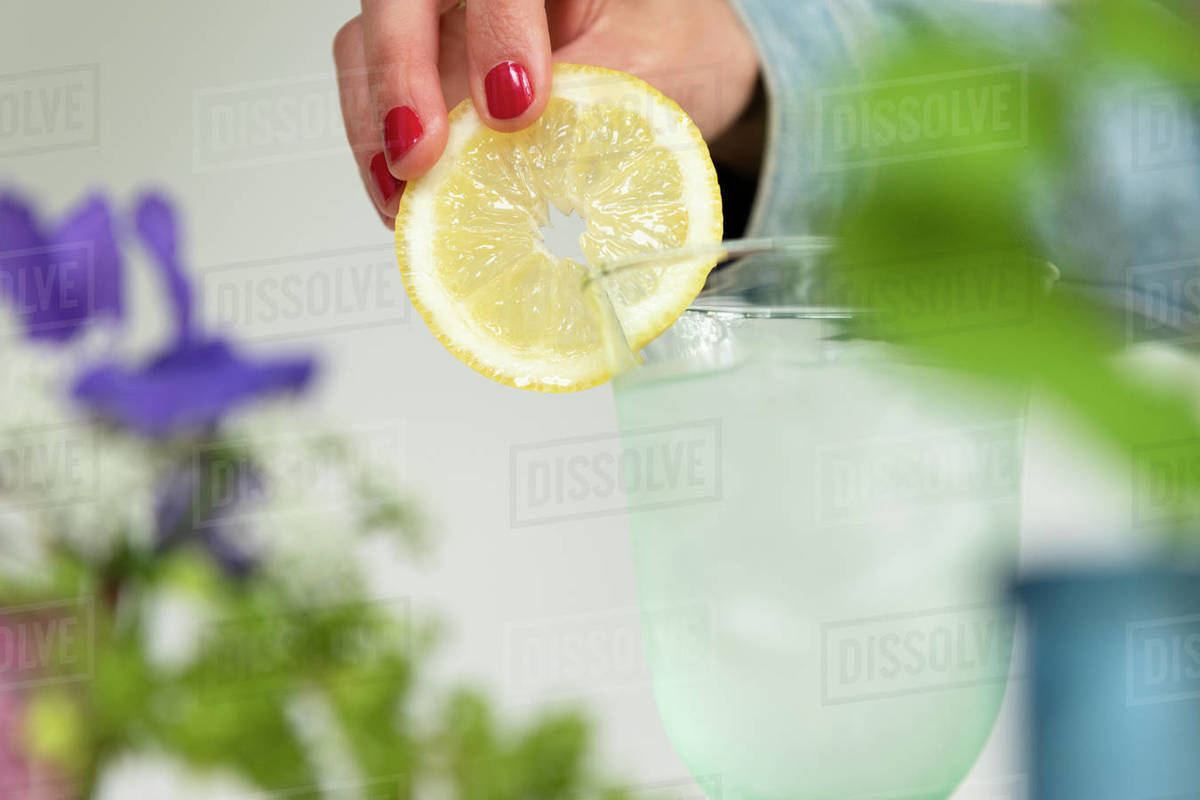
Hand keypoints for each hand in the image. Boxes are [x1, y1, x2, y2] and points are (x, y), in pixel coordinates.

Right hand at [334, 0, 760, 226]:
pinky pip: (370, 82)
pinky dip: (376, 142)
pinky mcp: (423, 58)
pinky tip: (400, 197)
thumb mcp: (658, 77)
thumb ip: (598, 112)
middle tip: (419, 153)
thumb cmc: (675, 53)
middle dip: (401, 71)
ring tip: (401, 195)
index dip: (499, 33)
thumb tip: (551, 184)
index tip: (515, 108)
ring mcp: (444, 13)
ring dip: (375, 118)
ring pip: (367, 35)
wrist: (679, 64)